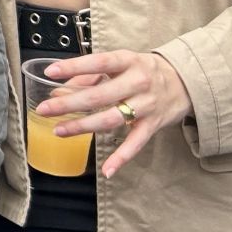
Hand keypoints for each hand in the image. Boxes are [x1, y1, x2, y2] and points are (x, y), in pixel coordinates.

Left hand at [39, 49, 193, 178]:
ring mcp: (147, 105)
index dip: (74, 67)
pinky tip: (107, 170)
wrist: (186, 81)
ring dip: (83, 126)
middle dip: (69, 103)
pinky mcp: (153, 124)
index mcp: (128, 61)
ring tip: (60, 131)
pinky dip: (121, 158)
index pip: (99, 62)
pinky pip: (136, 143)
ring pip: (112, 119)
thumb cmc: (143, 70)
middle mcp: (138, 82)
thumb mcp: (120, 64)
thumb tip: (59, 89)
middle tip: (45, 109)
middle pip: (100, 95)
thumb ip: (89, 75)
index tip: (51, 72)